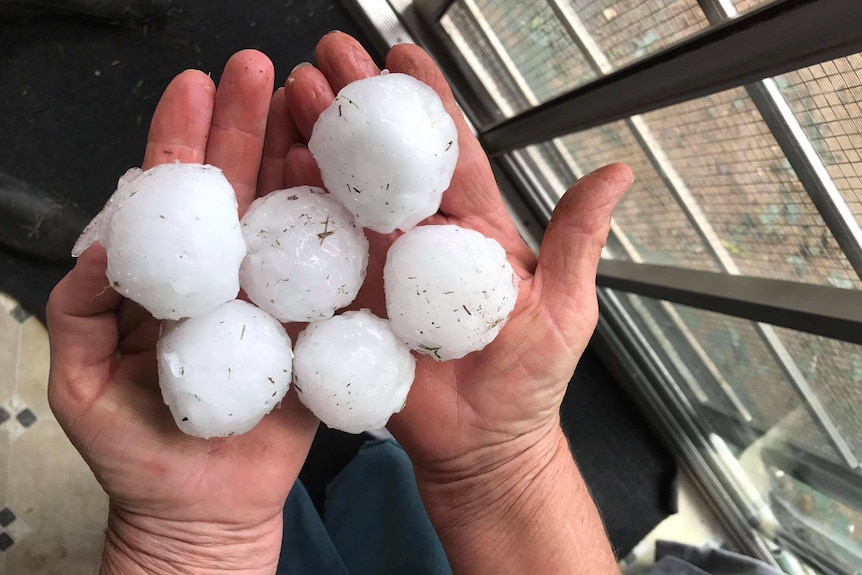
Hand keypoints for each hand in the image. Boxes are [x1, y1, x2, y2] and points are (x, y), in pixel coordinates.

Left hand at [47, 51, 317, 574]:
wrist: (205, 512)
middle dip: (247, 126)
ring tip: (311, 105)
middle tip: (260, 71)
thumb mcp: (82, 384)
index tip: (194, 90)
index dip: (182, 143)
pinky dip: (340, 229)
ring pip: (288, 217)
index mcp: (172, 282)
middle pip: (238, 191)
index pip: (176, 199)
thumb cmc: (139, 455)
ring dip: (298, 158)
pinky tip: (345, 184)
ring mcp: (274, 299)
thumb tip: (102, 247)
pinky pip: (330, 275)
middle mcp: (227, 278)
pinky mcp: (315, 330)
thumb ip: (80, 312)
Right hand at [280, 33, 630, 572]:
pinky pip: (320, 256)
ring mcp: (379, 270)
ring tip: (292, 96)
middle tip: (328, 58)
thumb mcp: (565, 310)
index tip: (402, 58)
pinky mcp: (348, 305)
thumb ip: (576, 241)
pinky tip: (278, 169)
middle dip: (357, 105)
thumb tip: (616, 173)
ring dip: (317, 143)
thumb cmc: (527, 382)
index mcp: (472, 230)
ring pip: (344, 196)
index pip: (447, 154)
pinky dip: (297, 211)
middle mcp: (419, 240)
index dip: (426, 104)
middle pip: (384, 162)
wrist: (482, 449)